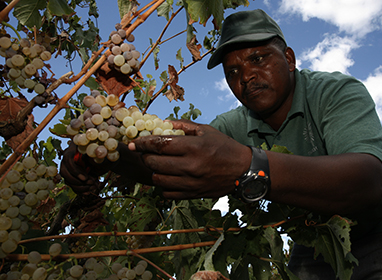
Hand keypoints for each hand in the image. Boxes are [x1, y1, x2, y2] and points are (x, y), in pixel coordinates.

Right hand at [60, 142, 101, 192]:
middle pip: (64, 172)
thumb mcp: (103, 152)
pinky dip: (79, 190)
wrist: (104, 159)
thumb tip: (99, 153)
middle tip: (90, 183)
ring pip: (67, 180)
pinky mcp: (72, 176)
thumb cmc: (104, 153)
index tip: (85, 178)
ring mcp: (69, 168)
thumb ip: (100, 152)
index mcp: (74, 148)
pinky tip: (88, 192)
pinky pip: (71, 185)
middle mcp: (68, 158)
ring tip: (92, 187)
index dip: (75, 170)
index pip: (68, 159)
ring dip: (79, 187)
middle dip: (76, 181)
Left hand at [128, 119, 251, 199]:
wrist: (243, 171)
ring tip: (159, 165)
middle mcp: (190, 166)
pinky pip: (167, 193)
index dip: (142, 143)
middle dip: (146, 157)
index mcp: (193, 147)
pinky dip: (164, 185)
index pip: (159, 144)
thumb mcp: (207, 130)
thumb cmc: (225, 147)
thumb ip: (184, 125)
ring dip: (154, 171)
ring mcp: (190, 182)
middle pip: (155, 163)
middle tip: (146, 153)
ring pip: (158, 179)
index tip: (133, 143)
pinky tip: (169, 177)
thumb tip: (163, 122)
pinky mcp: (192, 194)